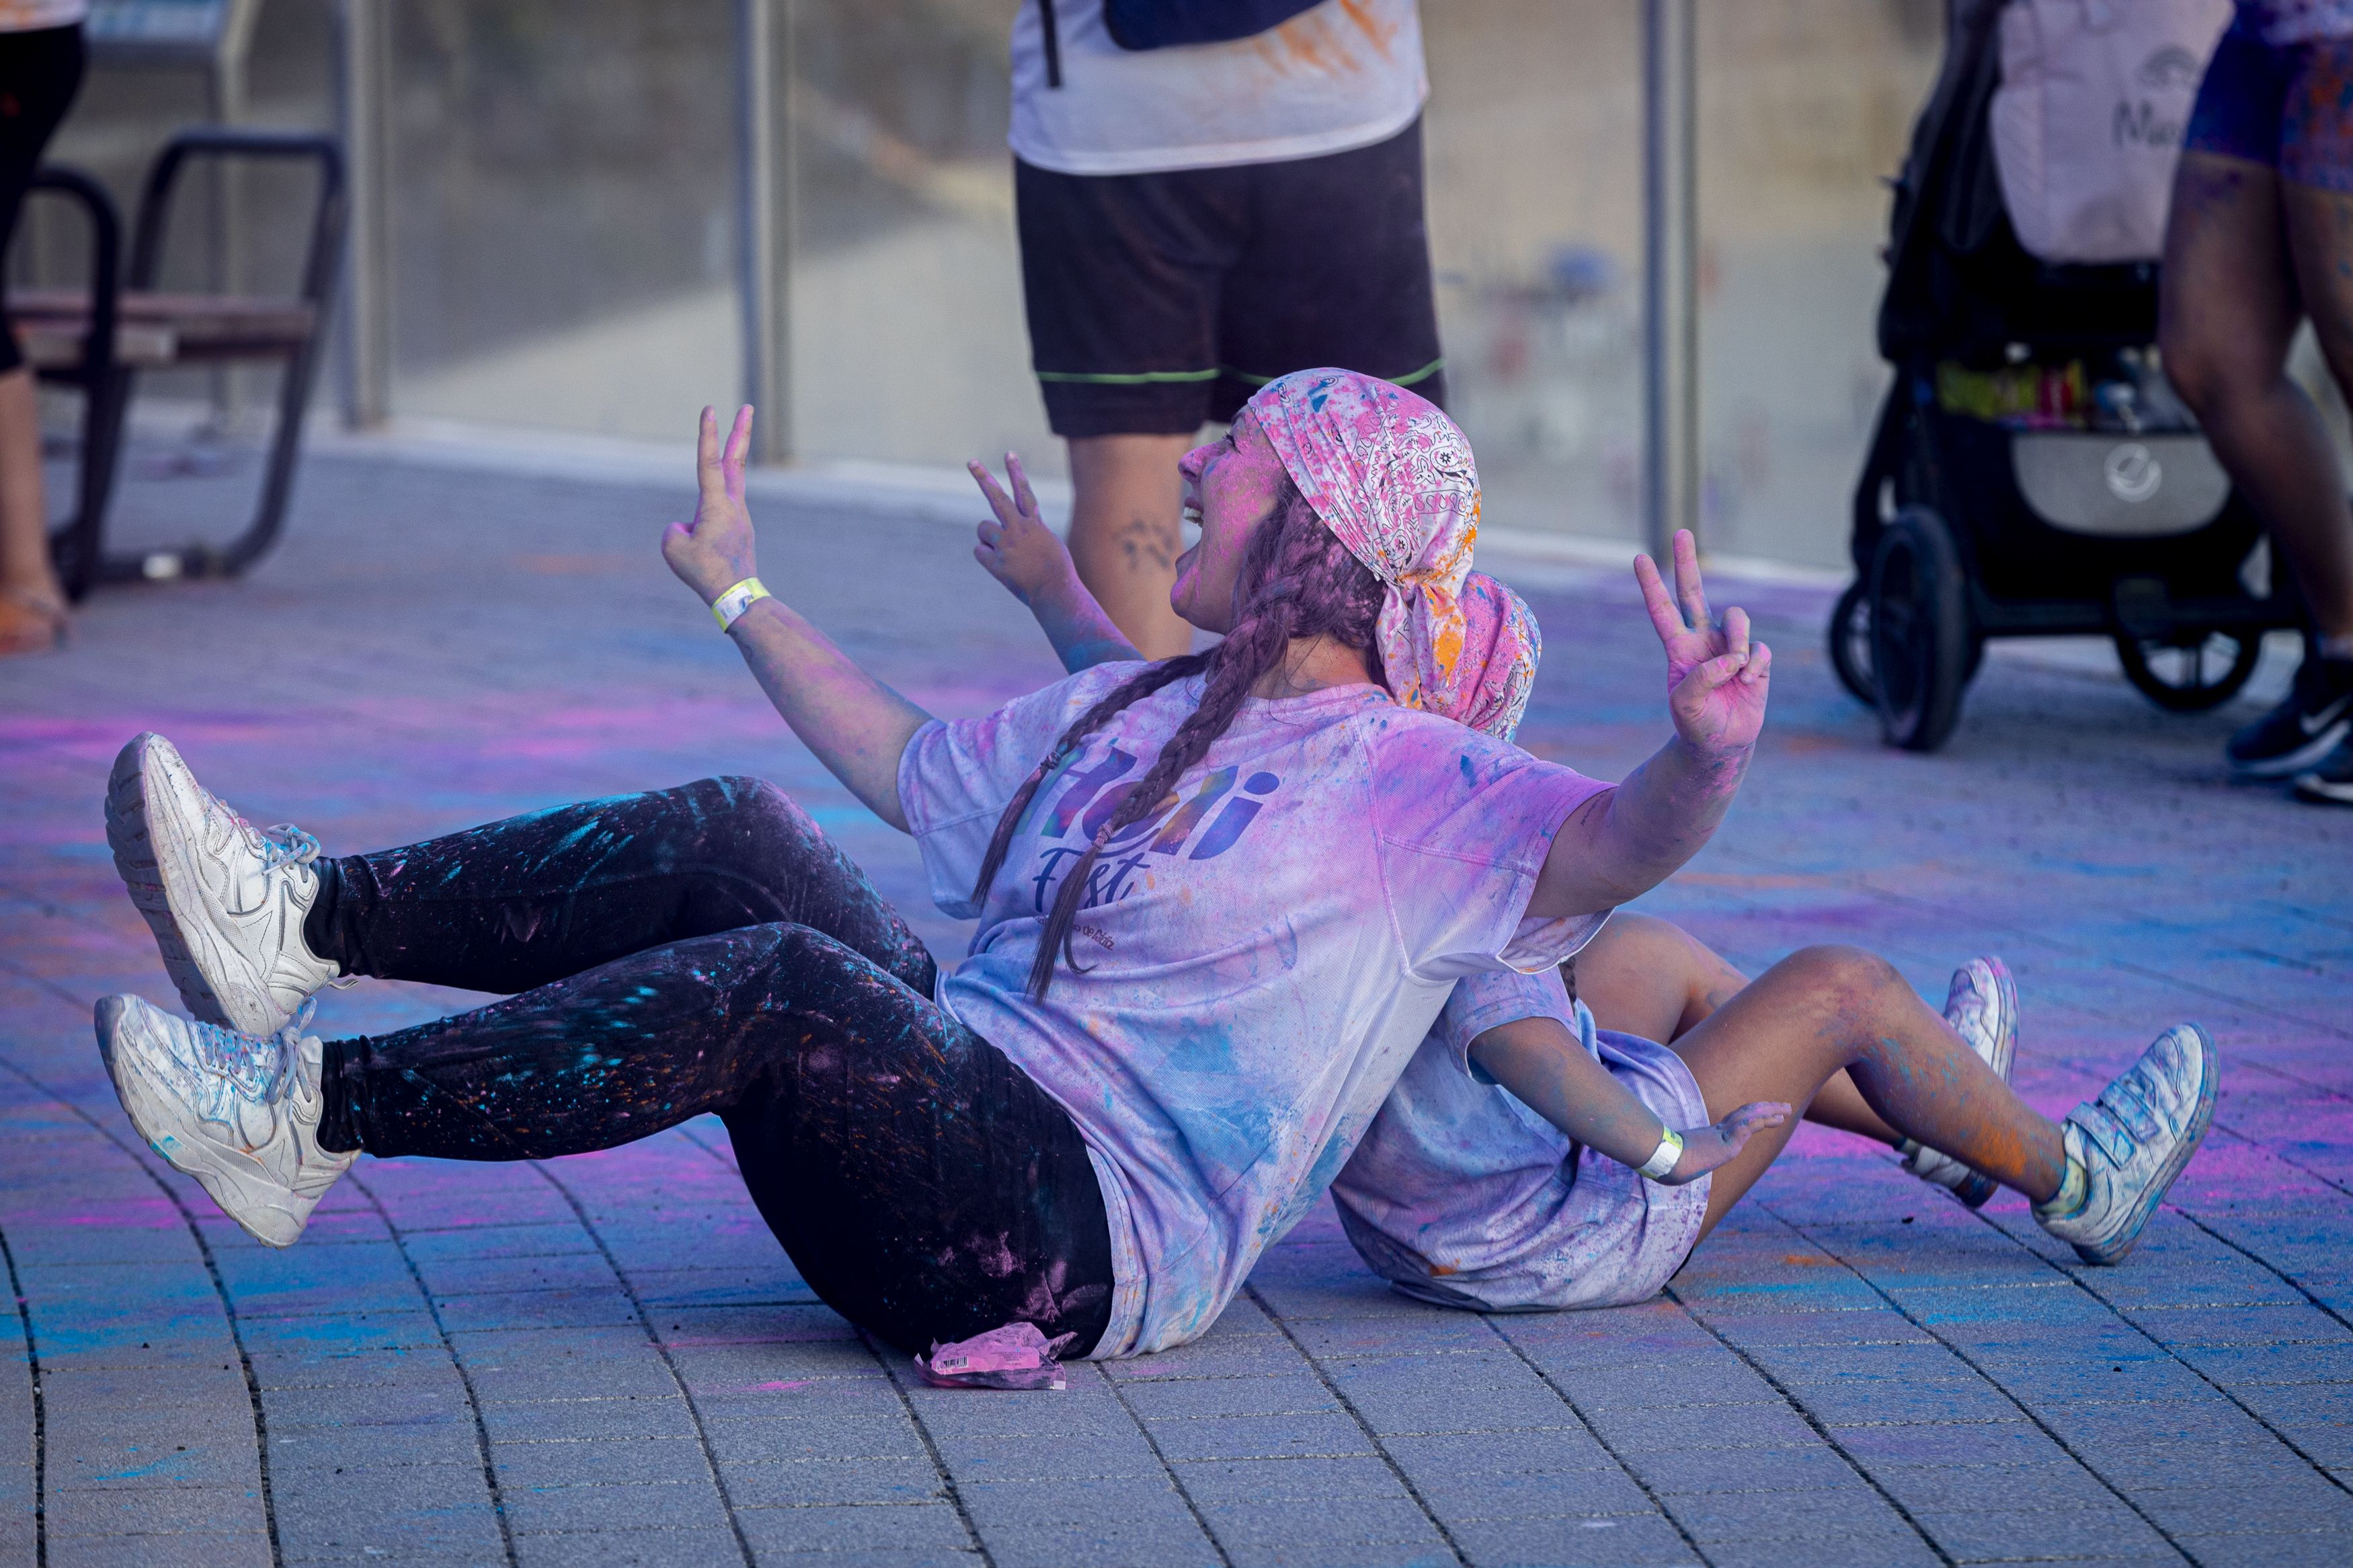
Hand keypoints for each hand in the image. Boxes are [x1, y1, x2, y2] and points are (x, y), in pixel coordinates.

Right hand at [662, 406, 759, 604]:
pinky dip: (703, 536)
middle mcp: (734, 506)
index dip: (707, 434)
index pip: (709, 462)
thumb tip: (688, 526)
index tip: (710, 409)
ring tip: (702, 553)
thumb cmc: (704, 572)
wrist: (737, 596)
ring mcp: (740, 517)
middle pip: (735, 461)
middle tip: (748, 408)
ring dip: (705, 517)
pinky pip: (713, 524)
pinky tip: (708, 560)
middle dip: (740, 433)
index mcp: (717, 505)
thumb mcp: (673, 547)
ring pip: (716, 504)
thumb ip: (676, 527)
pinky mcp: (740, 530)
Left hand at [968, 452, 1073, 606]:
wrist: (1056, 592)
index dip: (1016, 472)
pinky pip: (979, 551)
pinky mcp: (996, 561)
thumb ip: (1031, 534)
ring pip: (982, 527)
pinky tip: (1002, 568)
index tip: (1009, 454)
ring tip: (1005, 554)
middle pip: (997, 497)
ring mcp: (1006, 544)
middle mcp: (1019, 528)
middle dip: (983, 478)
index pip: (1024, 492)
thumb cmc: (1057, 573)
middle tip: (972, 462)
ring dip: (988, 538)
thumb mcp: (1050, 546)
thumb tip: (1011, 531)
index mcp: (1034, 524)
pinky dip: (987, 558)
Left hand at [1633, 529, 1771, 757]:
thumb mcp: (1684, 704)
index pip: (1662, 611)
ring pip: (1736, 618)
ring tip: (1737, 670)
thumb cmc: (1696, 723)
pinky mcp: (1756, 658)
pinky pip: (1759, 649)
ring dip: (1738, 641)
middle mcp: (1703, 639)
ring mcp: (1730, 646)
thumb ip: (1700, 677)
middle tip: (1680, 532)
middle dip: (1687, 562)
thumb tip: (1731, 657)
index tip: (1639, 557)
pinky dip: (1755, 665)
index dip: (1651, 586)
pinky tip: (1747, 682)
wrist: (1721, 744)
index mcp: (1679, 648)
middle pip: (1694, 592)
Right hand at [1654, 1100, 1790, 1184]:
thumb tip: (1663, 1174)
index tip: (1764, 1112)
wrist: (1662, 1162)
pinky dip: (1761, 1121)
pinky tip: (1775, 1118)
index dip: (1751, 1115)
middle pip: (1745, 1114)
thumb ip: (1677, 1165)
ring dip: (1770, 1113)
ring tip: (1785, 1110)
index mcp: (1709, 1137)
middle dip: (1765, 1109)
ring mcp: (1721, 1137)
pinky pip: (1747, 1128)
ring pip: (1750, 1118)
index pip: (1734, 1121)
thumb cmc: (1664, 1163)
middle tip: (1783, 1106)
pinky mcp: (1725, 1144)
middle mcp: (1717, 1132)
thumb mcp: (1677, 1164)